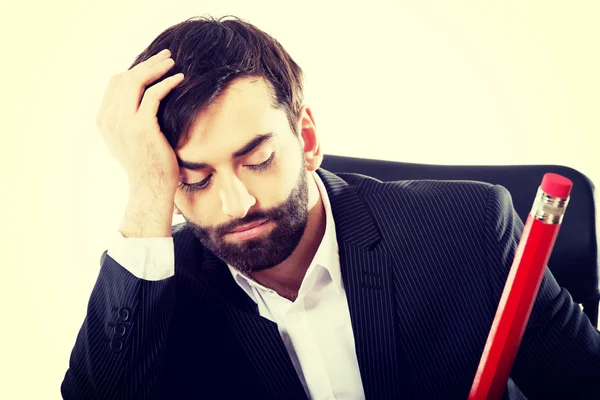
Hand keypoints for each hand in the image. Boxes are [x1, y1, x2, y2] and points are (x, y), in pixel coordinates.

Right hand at [96, 48, 183, 196]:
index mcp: (105, 121)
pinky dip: (167, 82)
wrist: (151, 188)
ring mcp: (124, 123)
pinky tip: (179, 79)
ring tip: (173, 63)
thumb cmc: (148, 166)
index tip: (153, 65)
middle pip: (126, 78)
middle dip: (148, 64)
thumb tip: (139, 101)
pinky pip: (153, 94)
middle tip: (166, 57)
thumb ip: (128, 120)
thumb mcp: (131, 140)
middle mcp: (110, 120)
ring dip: (157, 68)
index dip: (135, 70)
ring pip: (137, 82)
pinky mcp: (142, 127)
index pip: (115, 83)